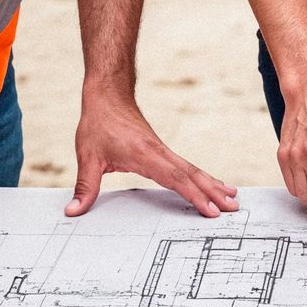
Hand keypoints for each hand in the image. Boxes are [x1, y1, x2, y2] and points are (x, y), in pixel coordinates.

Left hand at [67, 82, 238, 220]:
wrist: (108, 94)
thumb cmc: (98, 123)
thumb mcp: (87, 156)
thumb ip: (84, 187)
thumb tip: (73, 211)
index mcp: (144, 155)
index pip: (174, 179)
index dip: (194, 195)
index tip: (210, 210)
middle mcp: (159, 152)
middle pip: (191, 175)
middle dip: (213, 193)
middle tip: (233, 208)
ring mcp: (162, 150)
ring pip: (192, 169)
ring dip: (212, 184)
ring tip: (232, 197)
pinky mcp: (160, 149)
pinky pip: (185, 166)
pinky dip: (201, 177)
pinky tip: (210, 183)